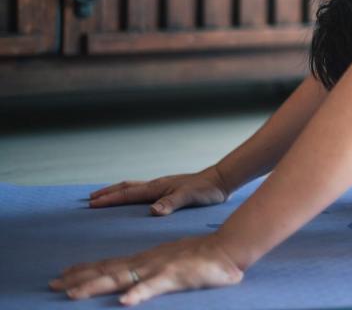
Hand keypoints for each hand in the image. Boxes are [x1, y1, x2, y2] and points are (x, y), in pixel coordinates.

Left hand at [49, 234, 243, 304]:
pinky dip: (138, 293)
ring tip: (73, 295)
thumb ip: (155, 274)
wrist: (228, 249)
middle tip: (51, 285)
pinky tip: (124, 302)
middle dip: (78, 279)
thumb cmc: (203, 259)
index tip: (62, 275)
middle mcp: (146, 261)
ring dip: (95, 285)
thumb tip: (137, 284)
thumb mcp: (172, 263)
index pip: (110, 264)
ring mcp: (158, 268)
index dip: (86, 269)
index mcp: (146, 259)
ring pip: (121, 277)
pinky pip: (153, 286)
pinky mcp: (174, 276)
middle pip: (107, 270)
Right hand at [88, 166, 229, 215]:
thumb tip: (152, 211)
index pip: (128, 193)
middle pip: (126, 187)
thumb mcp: (189, 198)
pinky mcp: (168, 190)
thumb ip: (171, 203)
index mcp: (157, 187)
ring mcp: (162, 186)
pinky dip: (131, 194)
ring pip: (133, 187)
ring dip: (117, 191)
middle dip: (108, 193)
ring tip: (104, 196)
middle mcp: (156, 185)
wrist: (220, 181)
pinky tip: (133, 200)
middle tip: (90, 199)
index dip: (109, 199)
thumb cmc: (206, 190)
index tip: (91, 204)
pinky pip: (143, 191)